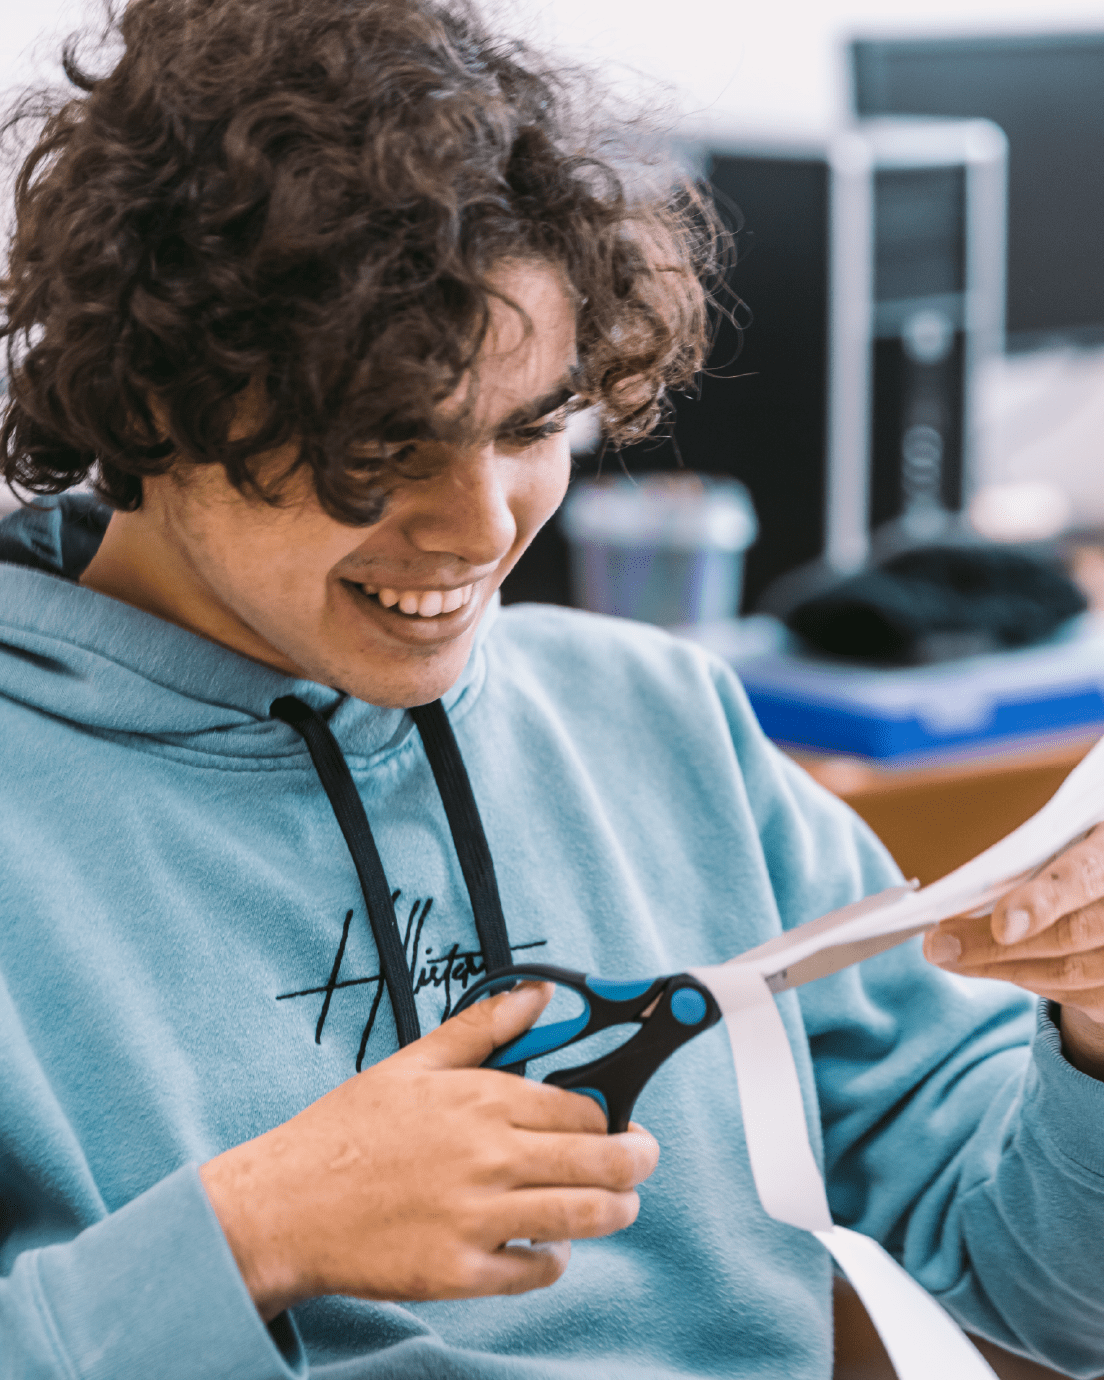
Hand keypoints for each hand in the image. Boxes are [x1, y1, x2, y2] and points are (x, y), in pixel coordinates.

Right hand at [198, 982, 658, 1319]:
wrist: (284, 1206)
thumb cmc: (346, 1131)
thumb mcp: (413, 1062)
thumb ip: (485, 1027)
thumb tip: (542, 994)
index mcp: (481, 1099)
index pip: (585, 1107)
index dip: (612, 1112)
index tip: (617, 1116)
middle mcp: (488, 1158)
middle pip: (603, 1161)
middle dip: (638, 1160)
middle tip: (641, 1160)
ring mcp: (476, 1219)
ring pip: (584, 1216)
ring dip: (616, 1211)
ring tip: (617, 1205)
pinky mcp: (459, 1273)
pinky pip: (537, 1270)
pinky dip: (554, 1258)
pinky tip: (545, 1243)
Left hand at [924, 823, 1103, 1078]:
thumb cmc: (1070, 860)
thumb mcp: (1055, 843)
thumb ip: (1018, 862)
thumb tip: (951, 896)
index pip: (1082, 877)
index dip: (1043, 902)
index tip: (1002, 925)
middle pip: (1071, 933)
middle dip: (995, 945)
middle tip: (937, 944)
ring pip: (1069, 971)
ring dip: (1000, 967)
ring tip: (949, 955)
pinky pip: (1077, 995)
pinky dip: (1029, 981)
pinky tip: (992, 966)